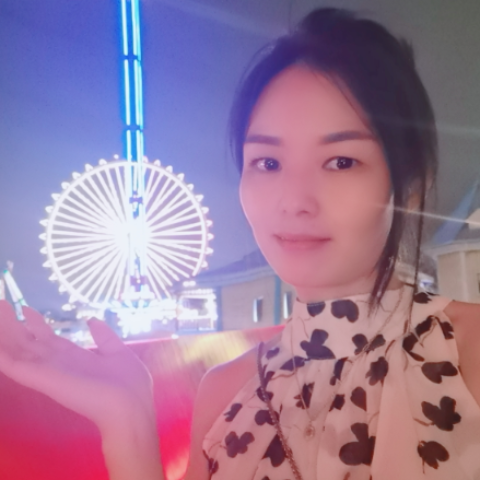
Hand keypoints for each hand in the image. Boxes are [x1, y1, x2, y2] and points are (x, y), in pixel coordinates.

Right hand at [0, 301, 154, 431]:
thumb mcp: (117, 351)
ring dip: (4, 332)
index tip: (26, 308)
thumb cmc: (128, 382)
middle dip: (13, 324)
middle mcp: (57, 362)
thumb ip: (103, 336)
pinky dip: (2, 353)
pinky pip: (14, 364)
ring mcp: (48, 370)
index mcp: (74, 356)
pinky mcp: (41, 378)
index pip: (49, 338)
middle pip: (29, 340)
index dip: (36, 323)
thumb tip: (91, 319)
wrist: (129, 405)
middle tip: (1, 304)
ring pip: (18, 348)